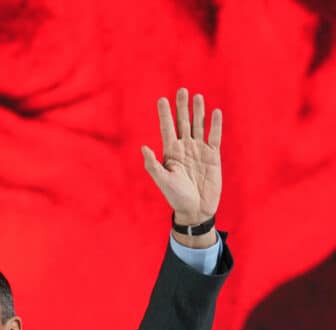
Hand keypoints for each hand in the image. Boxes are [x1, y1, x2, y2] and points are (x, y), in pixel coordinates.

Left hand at [141, 87, 221, 225]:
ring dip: (198, 112)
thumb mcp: (162, 180)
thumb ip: (153, 165)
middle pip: (183, 123)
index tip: (161, 99)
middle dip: (182, 107)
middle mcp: (184, 148)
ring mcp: (199, 150)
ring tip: (197, 97)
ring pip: (199, 126)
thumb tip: (143, 148)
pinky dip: (215, 125)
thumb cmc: (176, 196)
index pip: (167, 128)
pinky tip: (216, 112)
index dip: (165, 114)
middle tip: (181, 90)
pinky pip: (214, 136)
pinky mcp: (213, 155)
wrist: (196, 208)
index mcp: (170, 152)